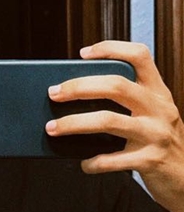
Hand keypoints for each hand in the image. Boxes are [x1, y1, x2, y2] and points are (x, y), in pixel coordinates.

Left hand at [45, 40, 183, 211]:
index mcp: (157, 92)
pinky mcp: (150, 160)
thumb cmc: (159, 143)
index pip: (139, 56)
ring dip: (73, 123)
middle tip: (54, 93)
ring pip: (108, 120)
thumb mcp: (151, 116)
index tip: (83, 53)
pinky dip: (93, 162)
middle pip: (115, 85)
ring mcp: (156, 134)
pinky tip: (84, 163)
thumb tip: (75, 99)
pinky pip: (112, 159)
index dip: (111, 49)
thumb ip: (126, 104)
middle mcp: (159, 109)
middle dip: (78, 87)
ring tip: (53, 128)